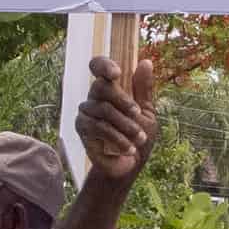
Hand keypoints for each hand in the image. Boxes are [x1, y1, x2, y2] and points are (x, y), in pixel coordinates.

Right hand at [75, 54, 156, 186]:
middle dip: (124, 101)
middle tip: (138, 114)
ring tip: (140, 138)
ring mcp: (86, 112)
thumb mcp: (147, 113)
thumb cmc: (138, 137)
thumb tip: (146, 62)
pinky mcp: (82, 129)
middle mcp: (95, 97)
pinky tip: (128, 149)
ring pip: (103, 109)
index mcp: (111, 88)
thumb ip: (144, 89)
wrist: (128, 166)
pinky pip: (98, 127)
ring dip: (126, 125)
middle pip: (101, 87)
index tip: (117, 74)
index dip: (104, 65)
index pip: (98, 66)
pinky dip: (117, 138)